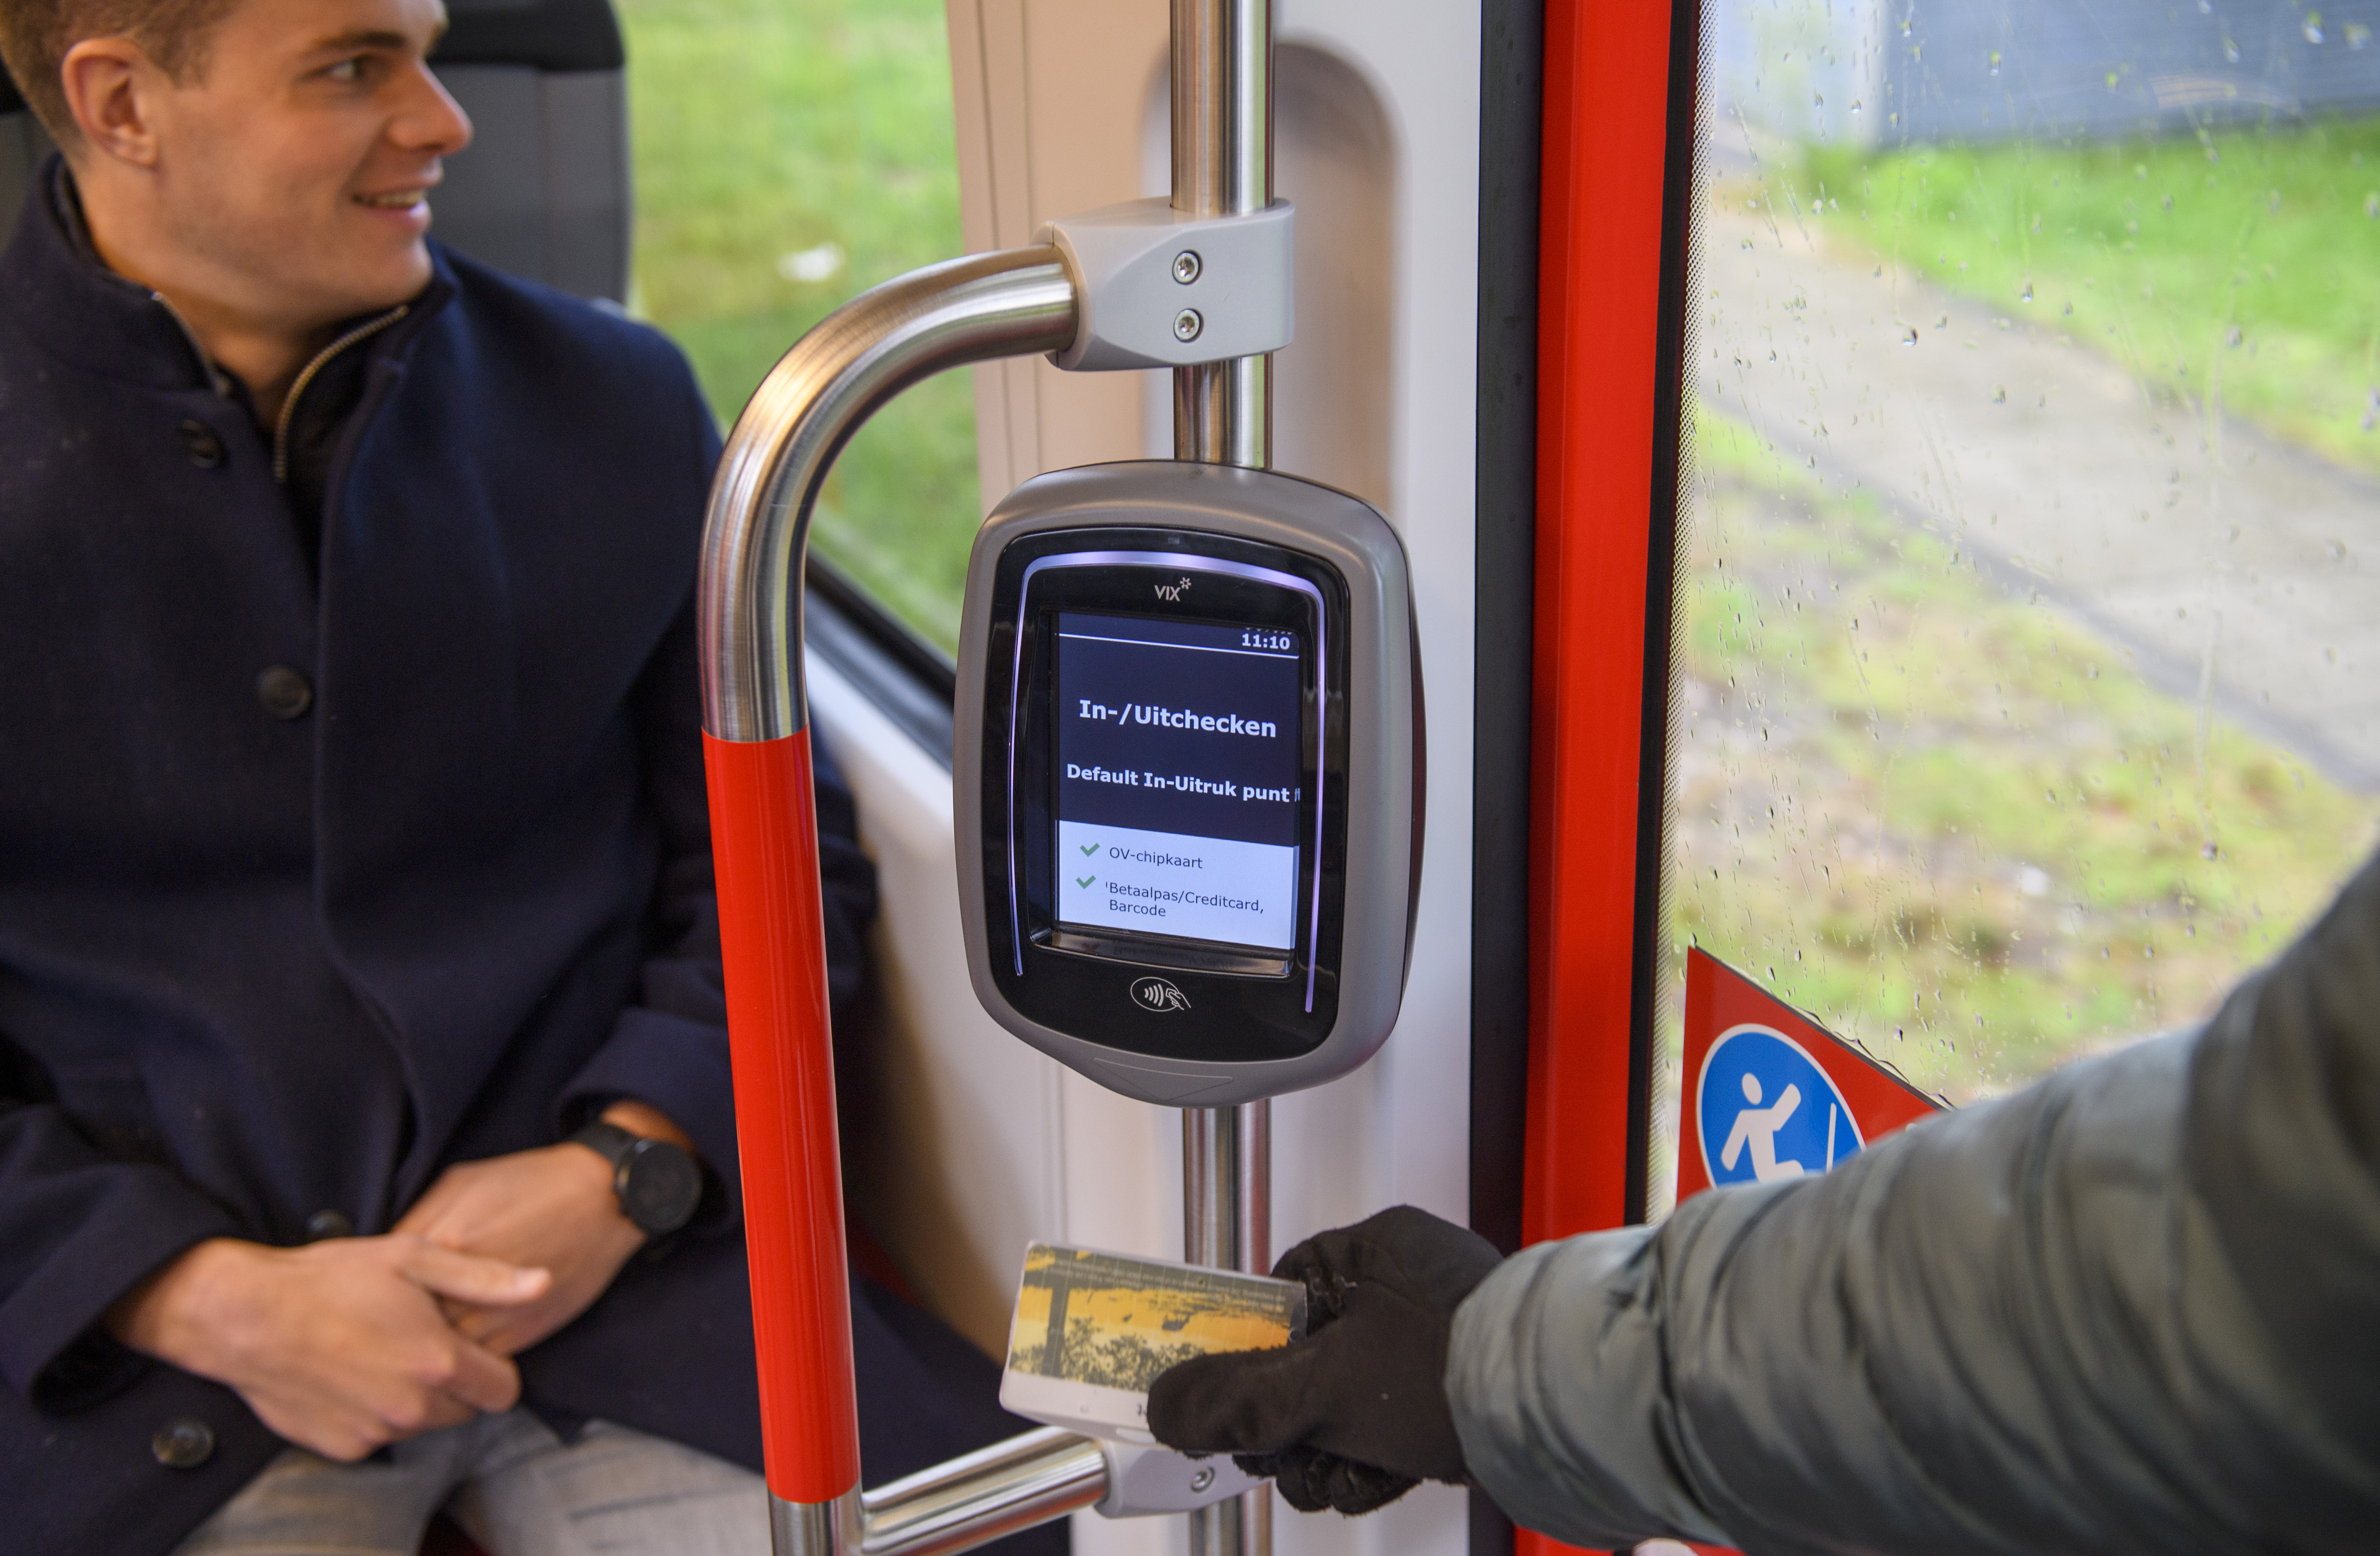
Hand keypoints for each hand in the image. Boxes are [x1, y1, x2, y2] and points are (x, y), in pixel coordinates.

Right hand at [107, 1235, 548, 1461]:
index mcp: (440, 1363)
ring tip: (380, 1352)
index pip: (504, 1390)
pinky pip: (378, 1434)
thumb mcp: (414, 1259)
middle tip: (419, 1341)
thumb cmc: (331, 1279)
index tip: (471, 1344)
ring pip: (422, 1423)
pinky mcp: (342, 1447)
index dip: (494, 1367)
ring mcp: (375, 1432)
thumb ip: (486, 1280)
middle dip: (454, 1381)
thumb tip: (544, 1283)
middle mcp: (412, 1407)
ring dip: (414, 1397)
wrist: (245, 1317)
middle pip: (464, 1410)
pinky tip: (350, 1374)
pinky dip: (374, 1412)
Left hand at [392, 1102, 691, 1356]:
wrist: (603, 1198)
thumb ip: (419, 1220)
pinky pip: (479, 1363)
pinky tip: (457, 1343)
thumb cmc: (530, 1182)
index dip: (377, 1292)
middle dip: (396, 1325)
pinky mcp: (526, 1333)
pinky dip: (464, 1358)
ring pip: (442, 1352)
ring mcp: (499, 1316)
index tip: (372, 1293)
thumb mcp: (462, 1182)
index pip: (387, 1286)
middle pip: (410, 1326)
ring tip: (414, 1341)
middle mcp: (469, 1288)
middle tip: (384, 1324)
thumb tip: (383, 1253)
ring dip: (428, 1349)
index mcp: (447, 1245)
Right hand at [1146, 1206, 1505, 1515]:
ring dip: (1329, 1452)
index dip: (1248, 1358)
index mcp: (1372, 1250)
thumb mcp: (1326, 1386)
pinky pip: (1391, 1424)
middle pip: (1307, 1360)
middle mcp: (1405, 1285)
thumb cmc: (1458, 1369)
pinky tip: (1373, 1481)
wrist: (1563, 1420)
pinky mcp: (1459, 1389)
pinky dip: (1375, 1461)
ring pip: (1348, 1400)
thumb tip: (1170, 1406)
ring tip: (1337, 1474)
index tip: (1235, 1401)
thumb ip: (1238, 1400)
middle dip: (1291, 1424)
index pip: (1278, 1298)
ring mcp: (1436, 1338)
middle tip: (1287, 1452)